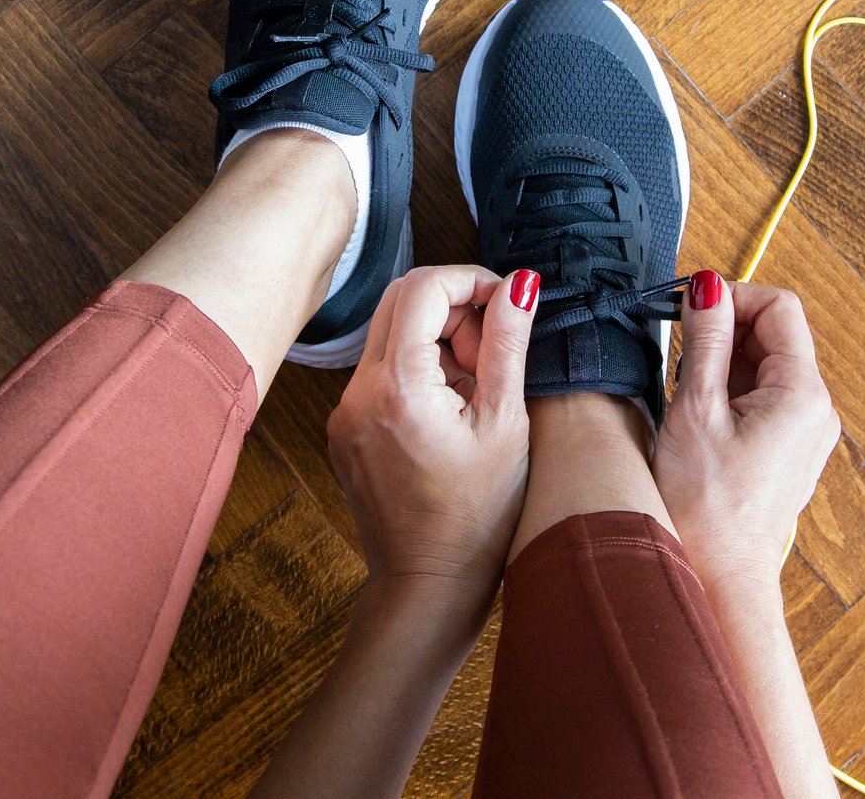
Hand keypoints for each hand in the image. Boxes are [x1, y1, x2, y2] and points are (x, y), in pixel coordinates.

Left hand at [326, 264, 537, 608]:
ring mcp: (345, 411)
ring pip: (388, 334)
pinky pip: (379, 372)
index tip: (505, 302)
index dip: (470, 280)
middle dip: (453, 306)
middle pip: (399, 301)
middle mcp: (357, 392)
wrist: (428, 584)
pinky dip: (416, 369)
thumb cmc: (476, 517)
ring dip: (436, 338)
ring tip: (476, 388)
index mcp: (397, 387)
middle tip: (491, 350)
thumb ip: (507, 345)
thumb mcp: (505, 423)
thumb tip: (519, 284)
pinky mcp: (345, 428)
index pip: (423, 287)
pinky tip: (450, 411)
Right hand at [653, 274, 840, 593]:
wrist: (718, 574)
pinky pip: (761, 396)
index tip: (691, 308)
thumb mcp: (696, 409)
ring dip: (722, 363)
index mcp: (802, 394)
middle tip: (679, 354)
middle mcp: (815, 409)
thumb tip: (708, 288)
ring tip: (688, 396)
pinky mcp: (787, 447)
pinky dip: (728, 391)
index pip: (779, 307)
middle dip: (724, 332)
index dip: (733, 297)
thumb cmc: (706, 508)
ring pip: (763, 365)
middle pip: (773, 334)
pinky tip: (700, 418)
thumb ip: (703, 340)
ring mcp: (804, 430)